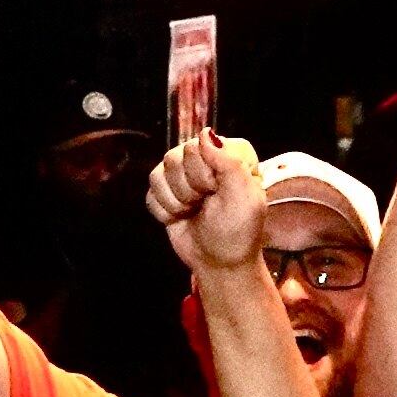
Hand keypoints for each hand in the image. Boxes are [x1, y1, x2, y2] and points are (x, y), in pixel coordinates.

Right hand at [145, 131, 267, 273]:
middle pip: (176, 157)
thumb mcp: (244, 197)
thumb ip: (229, 161)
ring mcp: (183, 173)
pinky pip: (151, 191)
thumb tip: (205, 134)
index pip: (199, 145)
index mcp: (231, 151)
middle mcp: (205, 156)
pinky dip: (165, 211)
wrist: (220, 262)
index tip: (219, 191)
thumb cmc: (238, 231)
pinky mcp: (166, 190)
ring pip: (159, 173)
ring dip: (177, 201)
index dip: (205, 173)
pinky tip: (181, 217)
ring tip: (195, 210)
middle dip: (189, 188)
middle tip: (207, 203)